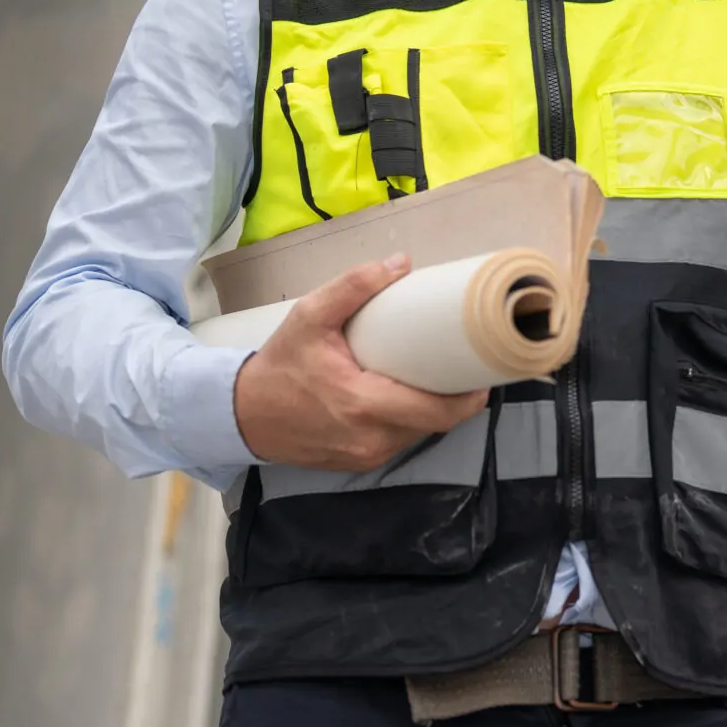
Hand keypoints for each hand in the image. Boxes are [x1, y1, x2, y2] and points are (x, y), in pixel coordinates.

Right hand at [230, 254, 488, 470]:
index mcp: (363, 404)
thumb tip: (402, 263)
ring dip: (434, 409)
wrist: (242, 414)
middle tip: (467, 366)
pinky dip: (411, 420)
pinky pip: (399, 441)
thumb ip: (353, 287)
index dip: (469, 397)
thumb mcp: (310, 316)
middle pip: (436, 423)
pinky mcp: (358, 462)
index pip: (437, 411)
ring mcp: (365, 456)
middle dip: (458, 398)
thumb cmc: (280, 364)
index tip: (484, 371)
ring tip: (443, 375)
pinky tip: (414, 395)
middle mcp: (370, 438)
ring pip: (420, 434)